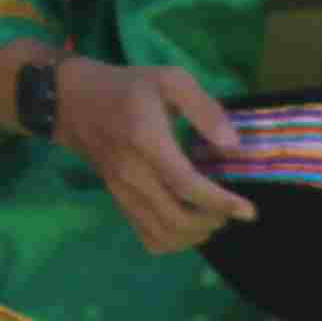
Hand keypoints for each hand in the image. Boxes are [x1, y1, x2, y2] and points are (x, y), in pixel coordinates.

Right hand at [61, 58, 253, 257]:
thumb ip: (204, 109)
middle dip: (211, 222)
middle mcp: (132, 174)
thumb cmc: (128, 88)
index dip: (220, 202)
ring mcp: (122, 192)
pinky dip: (172, 240)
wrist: (73, 102)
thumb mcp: (171, 80)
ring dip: (194, 236)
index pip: (186, 184)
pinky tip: (189, 226)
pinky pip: (145, 235)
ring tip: (213, 219)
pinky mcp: (118, 200)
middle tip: (232, 211)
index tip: (248, 210)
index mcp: (148, 142)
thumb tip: (232, 145)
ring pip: (160, 234)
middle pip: (175, 219)